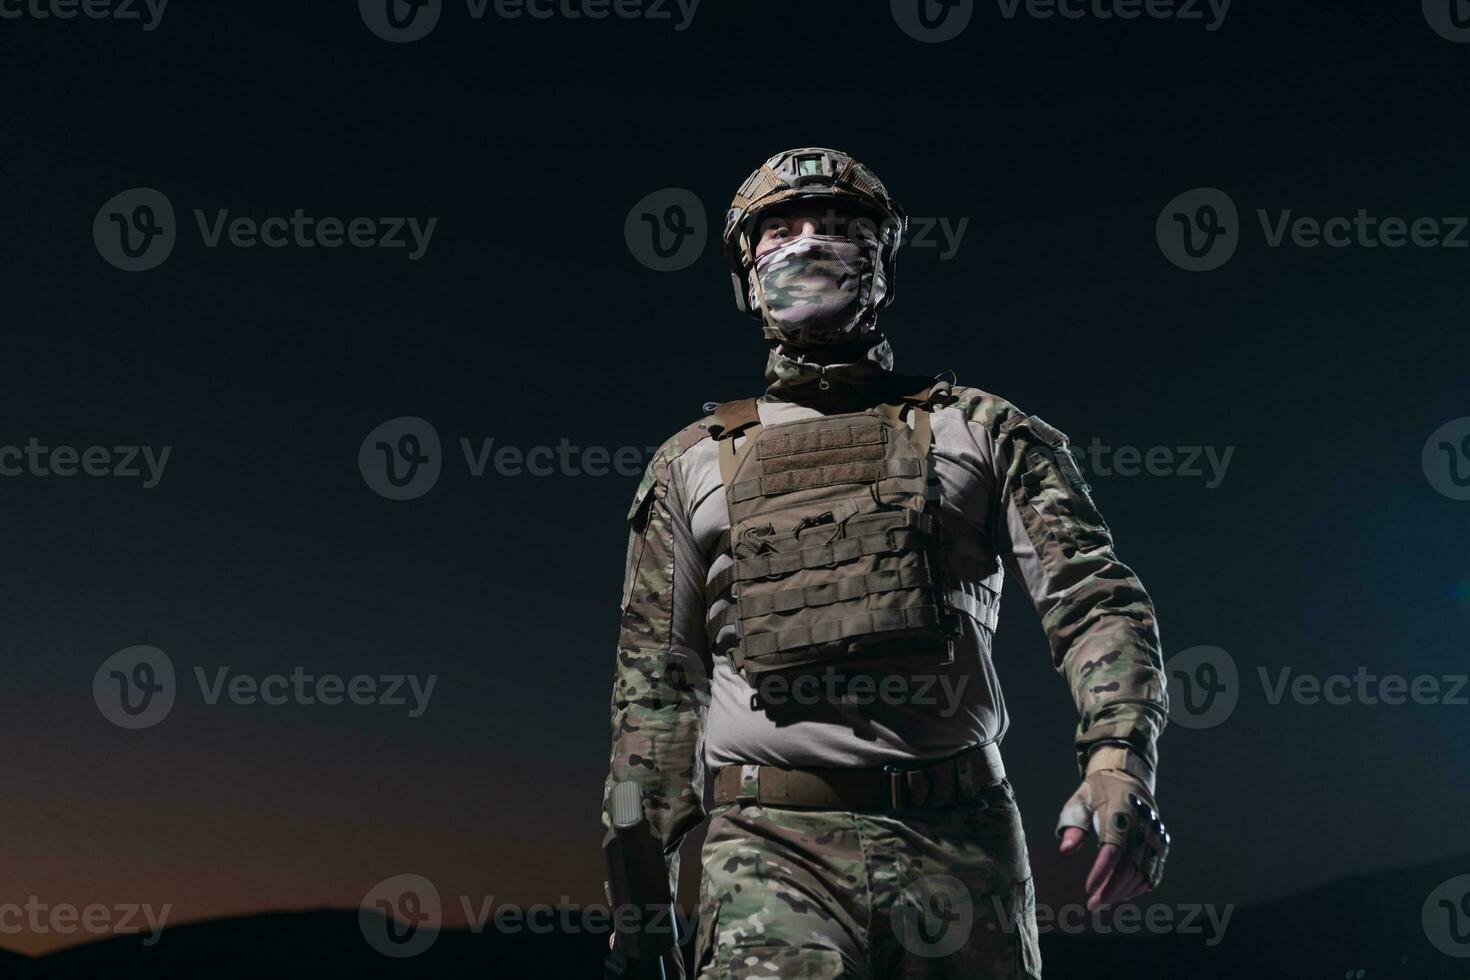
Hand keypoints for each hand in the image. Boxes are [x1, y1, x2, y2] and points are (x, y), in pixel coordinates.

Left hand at [1055, 769, 1168, 909]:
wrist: (1127, 778)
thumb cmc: (1096, 793)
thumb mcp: (1079, 803)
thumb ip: (1072, 826)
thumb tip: (1066, 850)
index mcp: (1119, 814)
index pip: (1113, 851)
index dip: (1101, 873)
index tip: (1088, 889)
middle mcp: (1142, 826)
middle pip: (1129, 867)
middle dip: (1111, 890)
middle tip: (1093, 904)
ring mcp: (1155, 836)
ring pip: (1143, 874)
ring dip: (1123, 892)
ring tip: (1102, 901)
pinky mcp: (1161, 844)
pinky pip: (1154, 872)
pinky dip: (1139, 887)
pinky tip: (1122, 894)